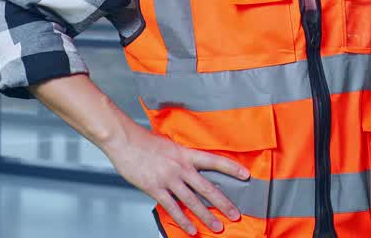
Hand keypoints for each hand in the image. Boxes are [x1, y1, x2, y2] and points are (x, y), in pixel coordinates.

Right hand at [100, 121, 248, 234]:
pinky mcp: (155, 188)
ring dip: (206, 216)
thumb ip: (181, 158)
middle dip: (223, 203)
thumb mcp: (169, 145)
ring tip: (218, 227)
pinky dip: (183, 220)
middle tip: (235, 215)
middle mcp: (180, 167)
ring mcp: (168, 179)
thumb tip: (191, 168)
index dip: (231, 168)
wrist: (124, 140)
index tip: (246, 175)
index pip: (214, 161)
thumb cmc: (144, 141)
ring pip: (192, 201)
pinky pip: (172, 208)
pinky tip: (191, 229)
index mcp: (185, 154)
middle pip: (207, 188)